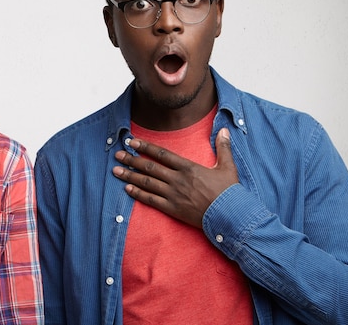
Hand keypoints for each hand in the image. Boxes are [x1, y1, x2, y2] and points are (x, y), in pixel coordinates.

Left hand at [112, 128, 237, 228]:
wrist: (231, 217)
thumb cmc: (230, 192)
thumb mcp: (228, 167)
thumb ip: (223, 148)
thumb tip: (223, 130)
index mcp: (189, 168)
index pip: (162, 154)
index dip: (145, 147)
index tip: (132, 142)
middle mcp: (178, 180)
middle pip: (150, 167)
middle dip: (131, 160)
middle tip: (117, 155)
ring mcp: (174, 195)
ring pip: (147, 183)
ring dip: (130, 176)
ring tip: (116, 170)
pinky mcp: (172, 209)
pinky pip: (151, 200)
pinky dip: (138, 194)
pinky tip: (127, 189)